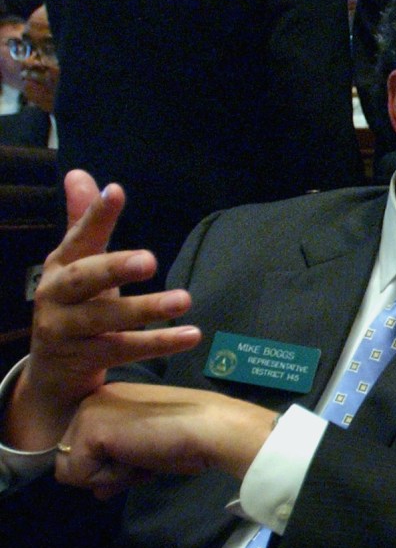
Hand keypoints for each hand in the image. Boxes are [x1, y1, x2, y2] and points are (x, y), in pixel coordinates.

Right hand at [4, 170, 201, 450]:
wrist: (51, 373)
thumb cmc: (75, 306)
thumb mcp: (78, 264)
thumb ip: (84, 222)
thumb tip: (80, 173)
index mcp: (61, 266)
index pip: (80, 236)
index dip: (96, 215)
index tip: (116, 192)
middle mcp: (58, 295)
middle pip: (86, 278)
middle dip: (115, 267)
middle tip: (150, 260)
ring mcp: (67, 330)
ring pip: (107, 319)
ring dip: (146, 309)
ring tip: (184, 299)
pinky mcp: (85, 360)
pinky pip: (125, 350)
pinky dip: (159, 343)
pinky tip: (192, 335)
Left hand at [55, 382, 275, 499]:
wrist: (208, 428)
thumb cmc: (187, 437)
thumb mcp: (143, 451)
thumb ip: (117, 464)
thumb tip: (97, 492)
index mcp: (108, 399)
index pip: (86, 448)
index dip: (114, 464)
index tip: (147, 451)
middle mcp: (94, 399)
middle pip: (72, 459)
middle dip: (107, 471)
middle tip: (145, 455)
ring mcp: (88, 412)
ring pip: (71, 470)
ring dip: (108, 475)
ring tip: (141, 455)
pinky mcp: (90, 430)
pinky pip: (81, 476)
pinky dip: (111, 478)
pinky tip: (138, 455)